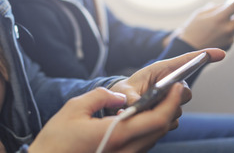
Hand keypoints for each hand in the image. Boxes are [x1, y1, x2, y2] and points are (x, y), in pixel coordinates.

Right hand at [29, 84, 183, 152]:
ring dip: (162, 119)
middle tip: (174, 89)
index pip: (156, 119)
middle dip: (171, 108)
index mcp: (117, 135)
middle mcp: (126, 151)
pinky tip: (143, 118)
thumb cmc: (56, 141)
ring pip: (153, 139)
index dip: (171, 102)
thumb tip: (120, 97)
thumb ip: (101, 97)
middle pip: (160, 130)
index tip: (177, 86)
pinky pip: (142, 146)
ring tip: (162, 100)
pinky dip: (149, 130)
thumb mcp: (74, 109)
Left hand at [109, 49, 225, 109]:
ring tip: (146, 109)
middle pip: (185, 90)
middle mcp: (171, 83)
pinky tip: (150, 117)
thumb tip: (134, 105)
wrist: (123, 104)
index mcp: (163, 70)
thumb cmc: (124, 91)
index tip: (221, 53)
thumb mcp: (123, 91)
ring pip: (178, 107)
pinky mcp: (171, 112)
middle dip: (175, 96)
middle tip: (160, 97)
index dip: (205, 55)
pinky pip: (173, 120)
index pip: (188, 60)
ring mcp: (173, 98)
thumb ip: (129, 97)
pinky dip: (162, 121)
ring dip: (165, 110)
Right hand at [173, 0, 233, 49]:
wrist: (188, 49)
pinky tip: (214, 35)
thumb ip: (215, 8)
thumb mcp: (200, 14)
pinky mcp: (229, 45)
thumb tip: (226, 6)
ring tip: (214, 27)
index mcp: (219, 18)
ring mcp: (229, 38)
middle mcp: (227, 29)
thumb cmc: (192, 29)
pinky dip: (226, 32)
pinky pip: (232, 34)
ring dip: (230, 22)